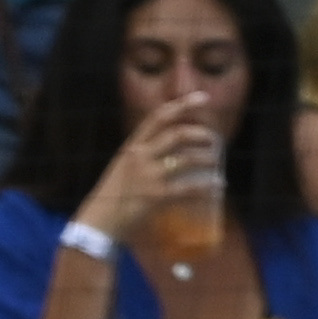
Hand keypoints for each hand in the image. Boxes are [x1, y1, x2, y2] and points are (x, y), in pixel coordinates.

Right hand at [80, 86, 224, 244]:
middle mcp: (139, 156)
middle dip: (200, 135)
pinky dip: (207, 186)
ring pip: (187, 159)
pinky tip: (217, 186)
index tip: (203, 97)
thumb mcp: (124, 167)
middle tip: (213, 140)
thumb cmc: (113, 195)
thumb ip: (145, 157)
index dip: (183, 105)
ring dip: (207, 160)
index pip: (158, 117)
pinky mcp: (155, 195)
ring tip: (216, 164)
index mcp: (131, 146)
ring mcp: (148, 175)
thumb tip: (174, 152)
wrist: (99, 220)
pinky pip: (189, 188)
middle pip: (177, 135)